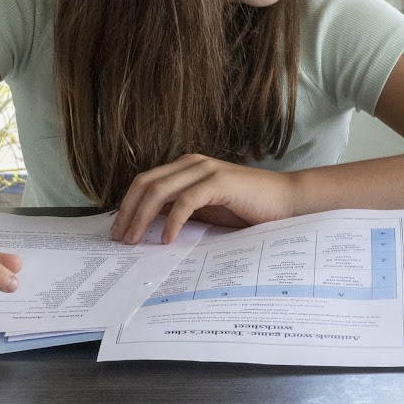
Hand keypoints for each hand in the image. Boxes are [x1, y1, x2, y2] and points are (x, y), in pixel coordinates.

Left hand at [109, 154, 302, 245]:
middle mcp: (192, 162)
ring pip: (160, 190)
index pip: (144, 181)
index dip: (127, 205)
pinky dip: (172, 222)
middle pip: (145, 183)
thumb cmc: (246, 208)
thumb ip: (178, 208)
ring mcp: (205, 169)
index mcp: (186, 166)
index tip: (118, 231)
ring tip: (135, 241)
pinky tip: (167, 240)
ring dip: (142, 217)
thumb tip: (145, 222)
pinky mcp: (219, 181)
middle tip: (120, 239)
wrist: (285, 201)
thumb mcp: (205, 209)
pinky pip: (185, 201)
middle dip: (128, 212)